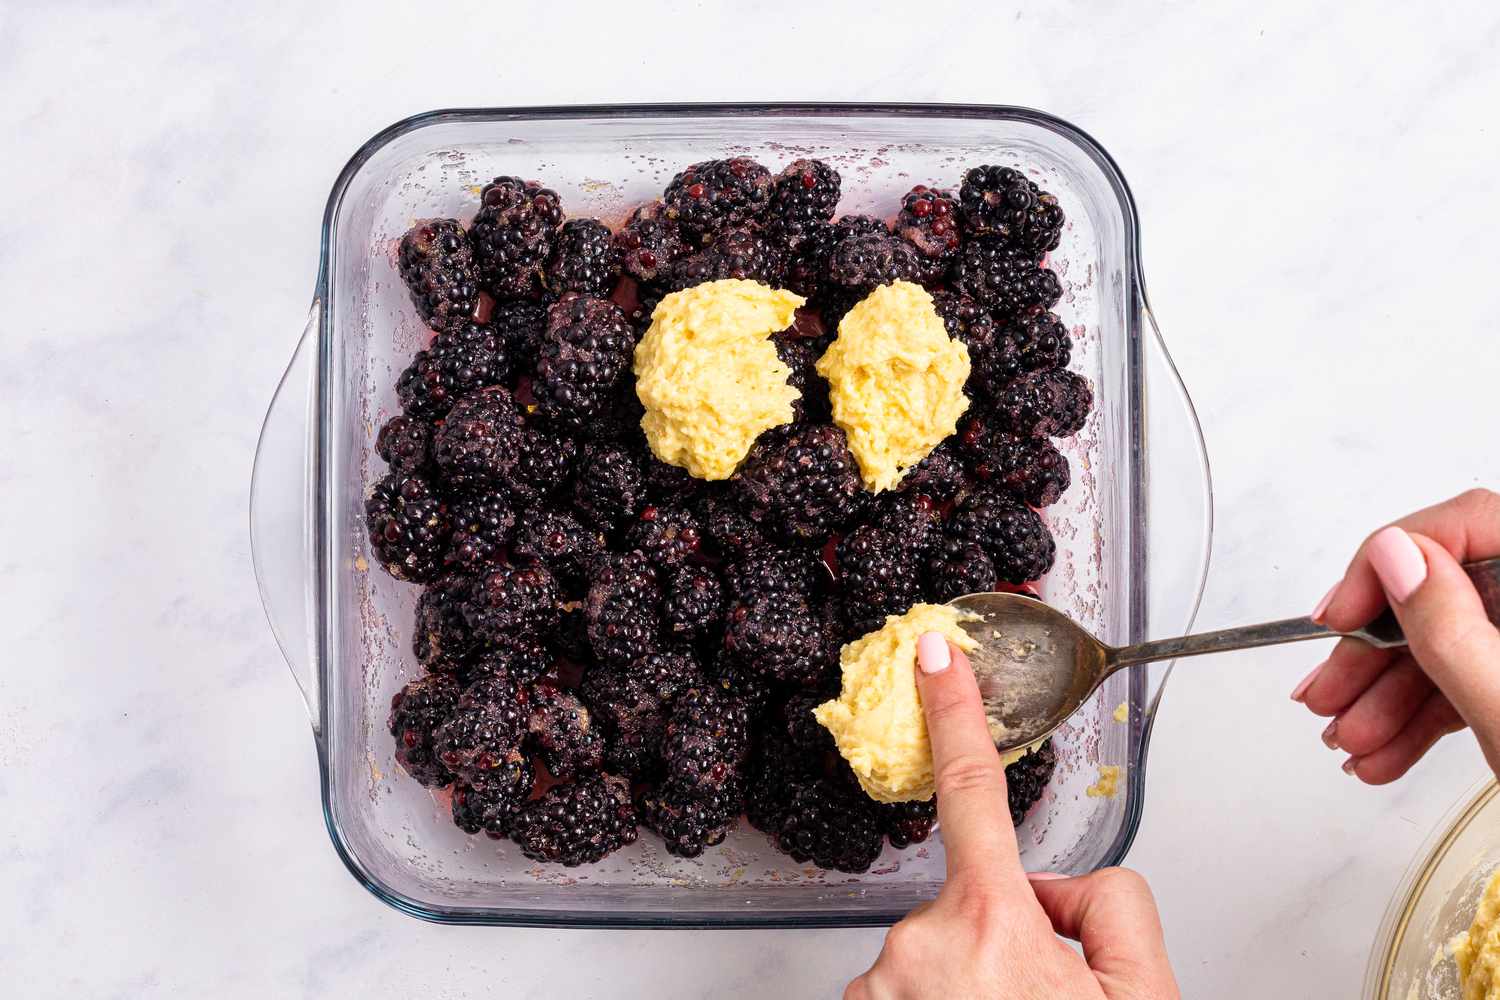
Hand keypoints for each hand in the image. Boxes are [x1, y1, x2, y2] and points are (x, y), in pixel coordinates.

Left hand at [846, 634, 1178, 999]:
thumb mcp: (1141, 991)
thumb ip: (1113, 903)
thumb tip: (1052, 886)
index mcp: (991, 921)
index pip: (970, 787)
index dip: (950, 711)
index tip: (932, 655)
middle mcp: (921, 945)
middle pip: (969, 896)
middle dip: (1005, 928)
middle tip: (1041, 994)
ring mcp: (881, 986)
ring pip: (936, 946)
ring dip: (970, 976)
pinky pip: (904, 985)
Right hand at [1293, 488, 1499, 782]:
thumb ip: (1450, 627)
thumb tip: (1392, 555)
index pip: (1463, 524)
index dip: (1386, 563)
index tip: (1339, 616)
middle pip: (1443, 592)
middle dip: (1375, 654)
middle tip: (1328, 692)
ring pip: (1447, 643)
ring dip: (1385, 695)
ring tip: (1350, 739)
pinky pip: (1466, 678)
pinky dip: (1419, 716)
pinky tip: (1382, 751)